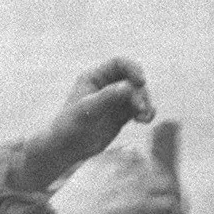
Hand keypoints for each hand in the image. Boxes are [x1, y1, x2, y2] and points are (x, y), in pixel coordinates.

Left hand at [27, 56, 155, 180]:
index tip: (141, 82)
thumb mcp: (87, 111)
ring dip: (146, 104)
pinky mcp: (122, 113)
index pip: (119, 64)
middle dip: (140, 93)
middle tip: (140, 110)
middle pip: (133, 80)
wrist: (67, 149)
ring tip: (143, 119)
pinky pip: (140, 108)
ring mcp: (116, 99)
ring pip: (139, 94)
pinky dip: (146, 112)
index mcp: (94, 77)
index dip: (133, 69)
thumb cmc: (70, 127)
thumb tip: (128, 86)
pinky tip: (145, 121)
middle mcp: (107, 85)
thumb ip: (107, 97)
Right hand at [52, 143, 180, 213]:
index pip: (136, 154)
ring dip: (174, 195)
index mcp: (107, 159)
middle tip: (167, 193)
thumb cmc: (63, 209)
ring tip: (178, 206)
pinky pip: (171, 203)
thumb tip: (85, 183)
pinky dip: (178, 211)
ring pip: (168, 183)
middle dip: (164, 181)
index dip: (146, 168)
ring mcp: (137, 184)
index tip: (148, 178)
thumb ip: (86, 175)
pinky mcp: (144, 204)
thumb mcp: (73, 180)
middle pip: (157, 168)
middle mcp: (125, 167)